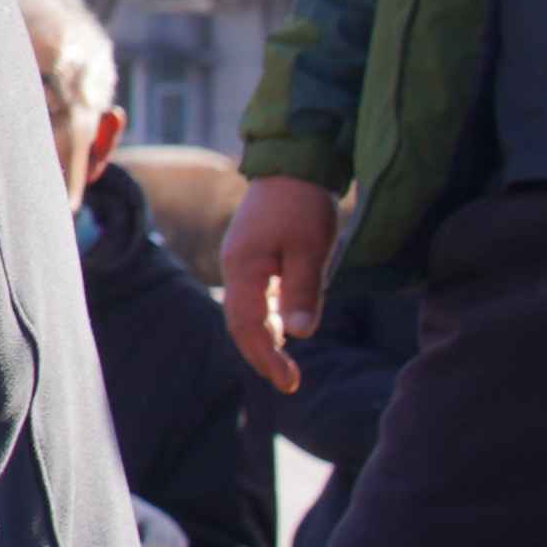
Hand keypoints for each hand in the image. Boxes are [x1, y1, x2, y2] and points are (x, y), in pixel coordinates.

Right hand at [219, 177, 341, 396]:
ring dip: (263, 340)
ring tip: (285, 366)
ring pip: (244, 311)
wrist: (293, 162)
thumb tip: (299, 335)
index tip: (290, 383)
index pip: (247, 324)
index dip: (267, 357)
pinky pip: (253, 297)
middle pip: (239, 323)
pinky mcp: (253, 255)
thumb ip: (302, 290)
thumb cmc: (303, 203)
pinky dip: (265, 320)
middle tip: (289, 383)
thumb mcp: (310, 247)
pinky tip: (283, 330)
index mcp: (244, 267)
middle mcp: (235, 266)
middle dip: (262, 356)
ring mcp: (241, 260)